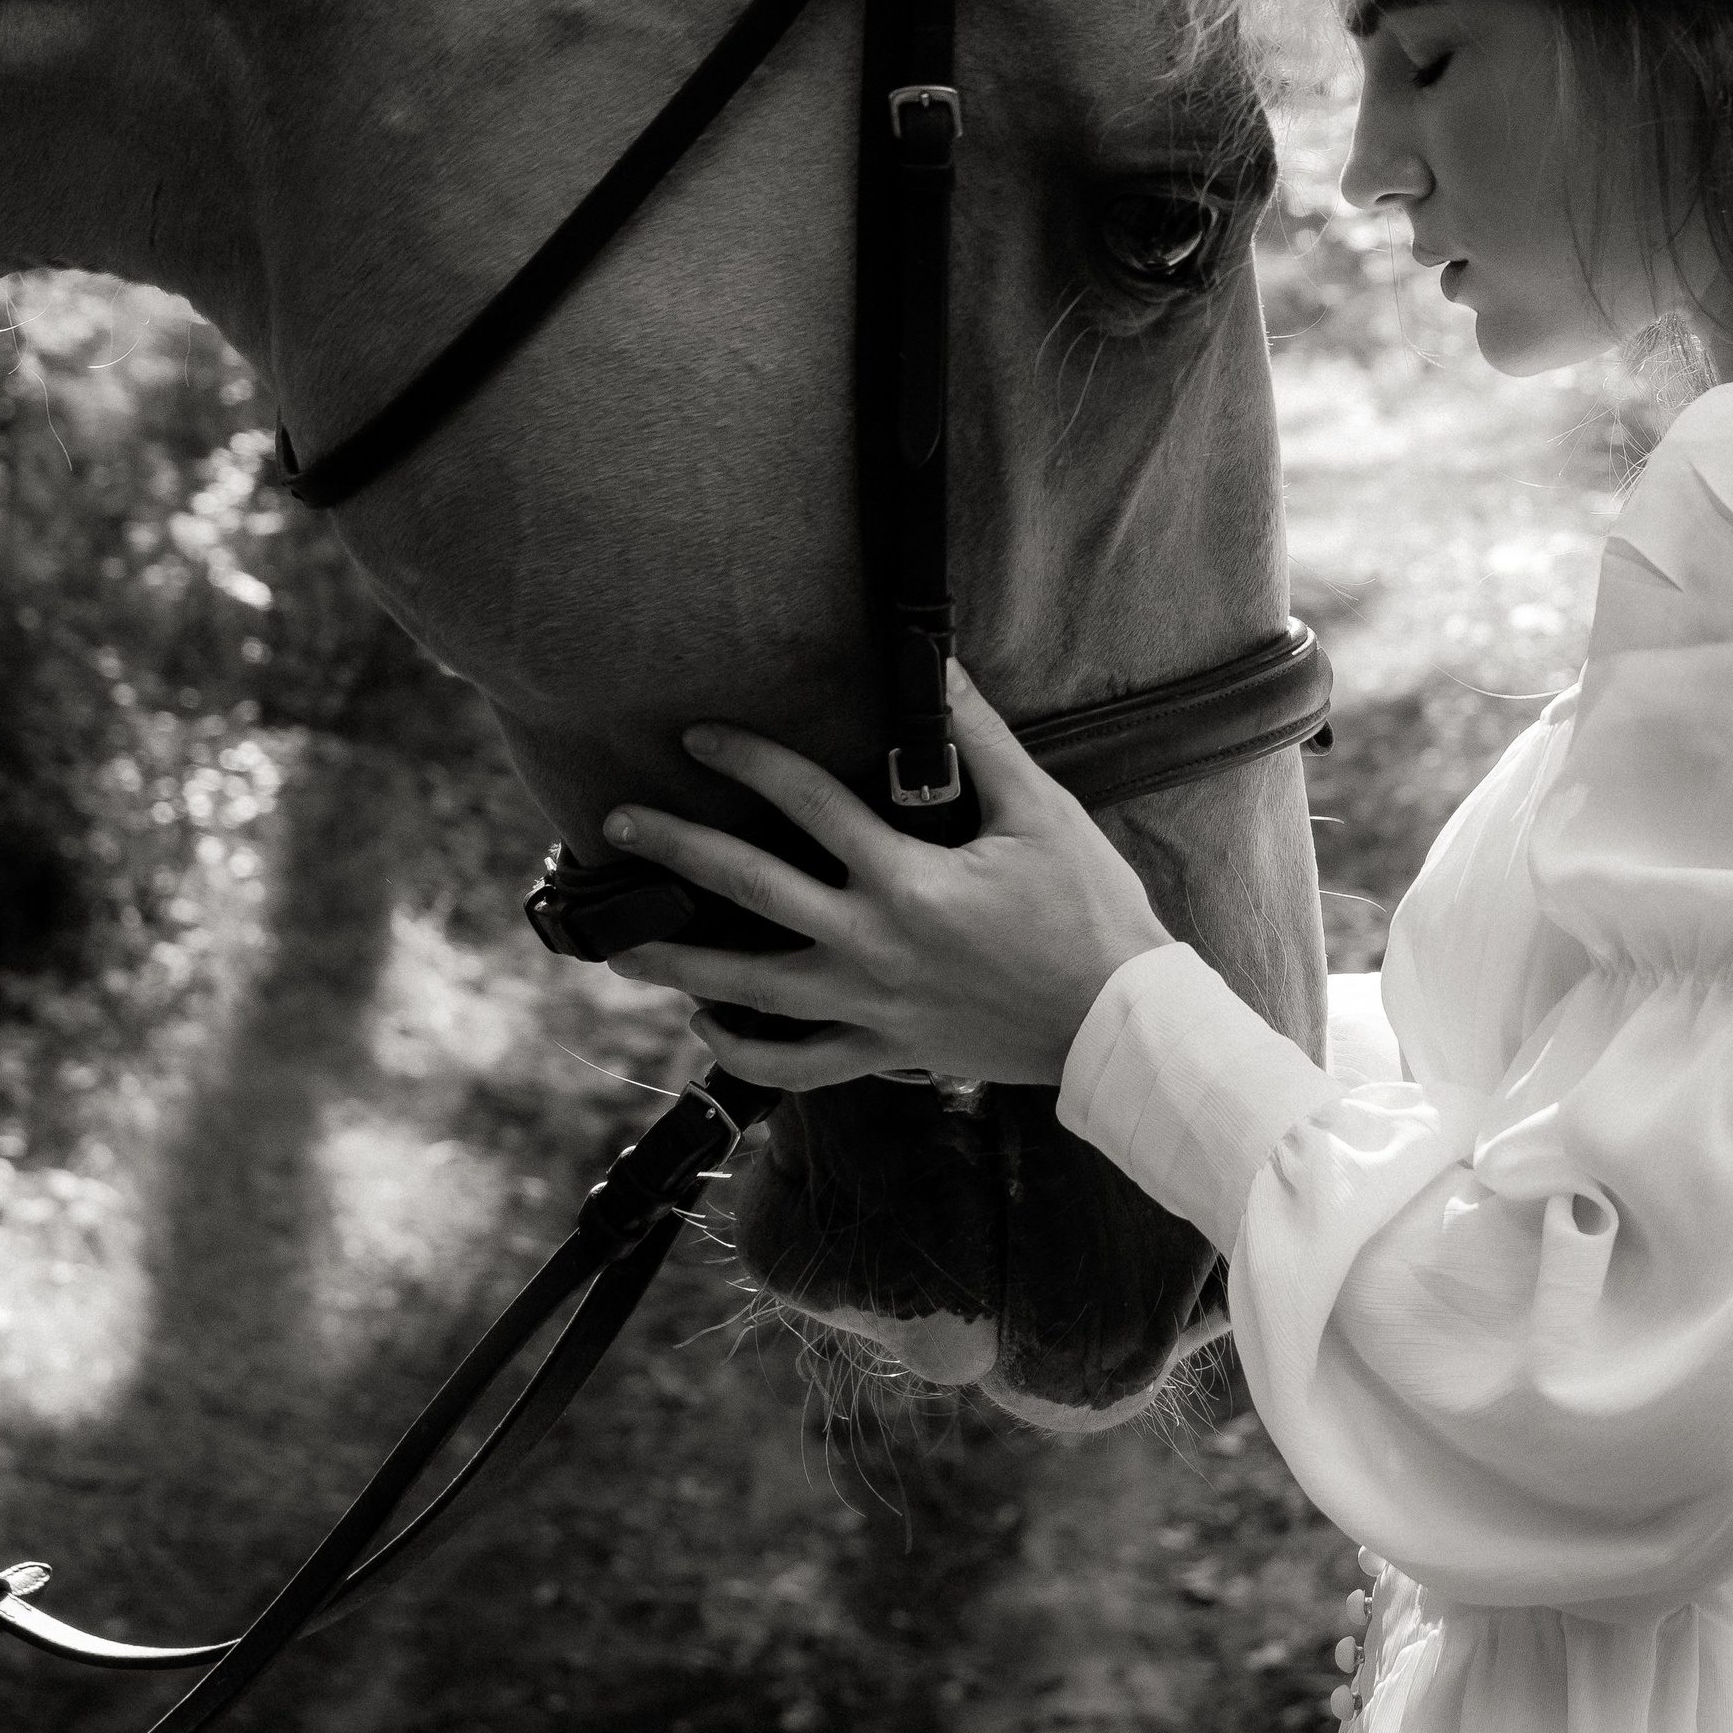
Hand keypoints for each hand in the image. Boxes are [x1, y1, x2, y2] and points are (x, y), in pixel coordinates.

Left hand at [600, 663, 1172, 1091]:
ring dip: (677, 965)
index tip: (697, 734)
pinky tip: (704, 1028)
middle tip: (615, 824)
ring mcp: (869, 1006)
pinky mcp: (882, 1052)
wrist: (1117, 1024)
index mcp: (905, 878)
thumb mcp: (1039, 811)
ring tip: (620, 949)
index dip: (748, 758)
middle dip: (676, 850)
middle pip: (750, 890)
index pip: (806, 801)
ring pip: (749, 991)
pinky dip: (741, 1053)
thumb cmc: (1087, 911)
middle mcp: (870, 943)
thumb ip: (980, 739)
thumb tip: (942, 665)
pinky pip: (793, 1066)